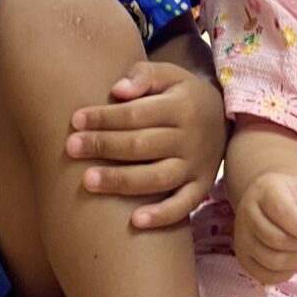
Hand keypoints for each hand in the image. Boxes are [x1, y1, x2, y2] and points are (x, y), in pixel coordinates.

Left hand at [66, 61, 226, 227]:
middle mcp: (192, 138)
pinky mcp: (201, 187)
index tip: (75, 121)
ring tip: (87, 181)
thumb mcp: (168, 75)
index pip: (136, 114)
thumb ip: (143, 76)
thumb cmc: (181, 95)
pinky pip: (183, 206)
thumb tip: (117, 91)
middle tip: (71, 147)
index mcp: (182, 106)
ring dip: (121, 181)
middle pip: (142, 145)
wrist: (225, 117)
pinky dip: (162, 216)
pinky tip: (135, 221)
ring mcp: (197, 165)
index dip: (104, 118)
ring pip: (157, 178)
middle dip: (103, 146)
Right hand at [233, 172, 296, 286]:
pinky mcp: (242, 257)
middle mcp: (248, 212)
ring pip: (272, 261)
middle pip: (278, 240)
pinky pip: (266, 276)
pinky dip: (284, 273)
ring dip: (294, 259)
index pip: (283, 213)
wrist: (272, 201)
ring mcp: (241, 236)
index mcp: (267, 191)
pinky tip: (289, 259)